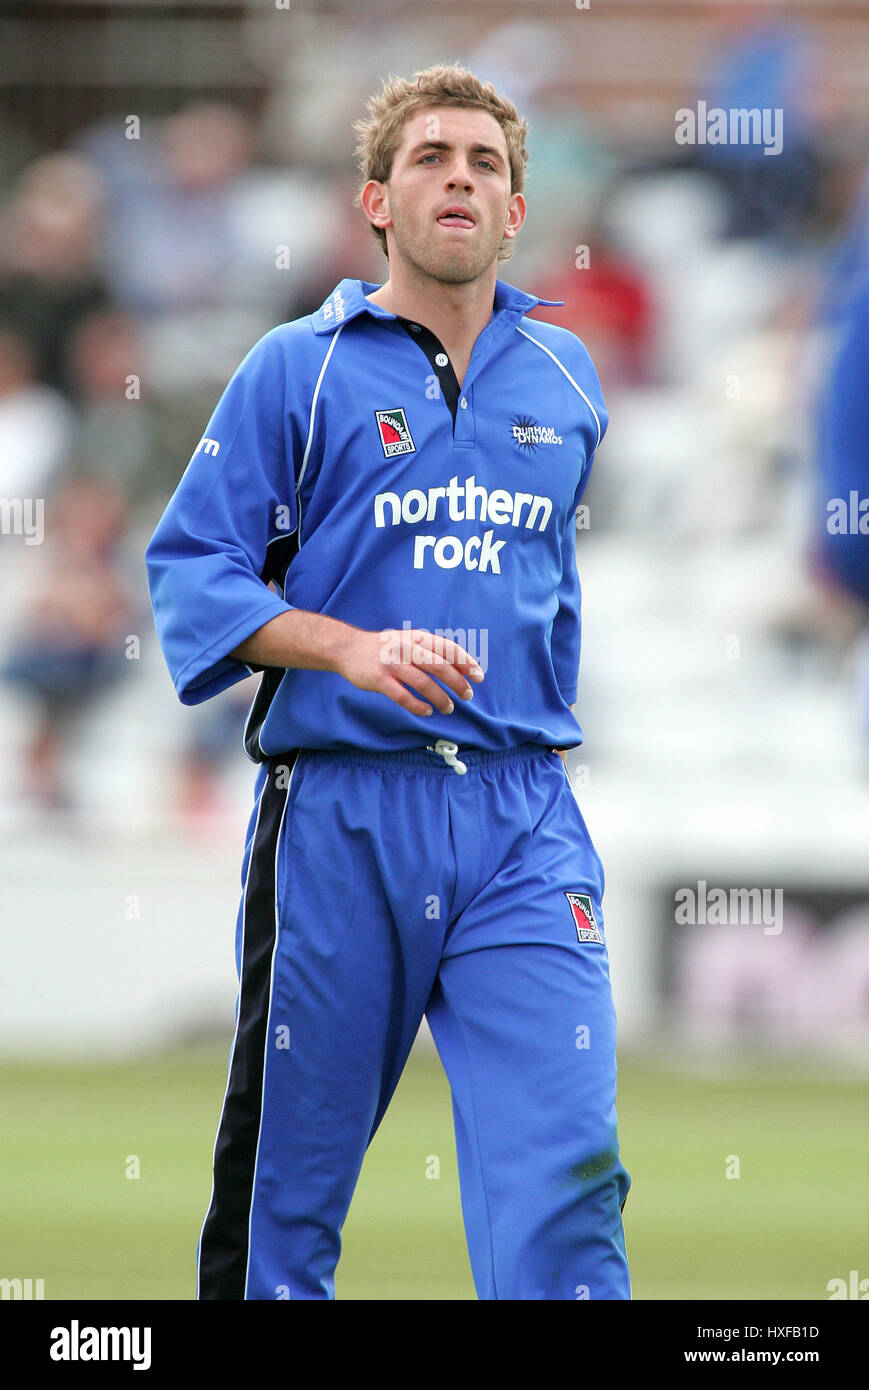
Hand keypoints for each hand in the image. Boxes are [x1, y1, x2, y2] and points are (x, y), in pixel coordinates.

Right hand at [335, 626, 483, 716]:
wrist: (348, 648)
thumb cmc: (385, 648)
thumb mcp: (409, 641)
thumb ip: (430, 651)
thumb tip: (460, 668)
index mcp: (417, 638)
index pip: (448, 649)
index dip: (466, 663)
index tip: (478, 677)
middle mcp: (406, 648)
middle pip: (439, 666)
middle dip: (457, 683)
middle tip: (467, 695)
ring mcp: (392, 664)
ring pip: (423, 683)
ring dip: (440, 698)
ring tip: (449, 708)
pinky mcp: (379, 680)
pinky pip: (402, 696)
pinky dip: (417, 706)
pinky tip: (426, 711)